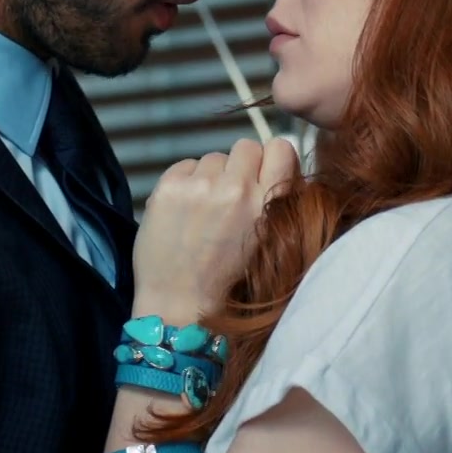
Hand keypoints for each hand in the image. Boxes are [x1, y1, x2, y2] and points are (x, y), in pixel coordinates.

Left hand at [131, 135, 301, 323]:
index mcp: (267, 204)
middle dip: (239, 167)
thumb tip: (272, 170)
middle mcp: (237, 189)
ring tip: (201, 211)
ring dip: (210, 177)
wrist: (179, 305)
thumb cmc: (226, 281)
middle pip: (246, 147)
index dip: (271, 159)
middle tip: (227, 195)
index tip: (261, 175)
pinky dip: (185, 182)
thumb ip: (272, 202)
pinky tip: (182, 211)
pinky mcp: (169, 186)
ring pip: (213, 157)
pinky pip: (185, 165)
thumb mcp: (266, 241)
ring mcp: (201, 185)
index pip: (282, 147)